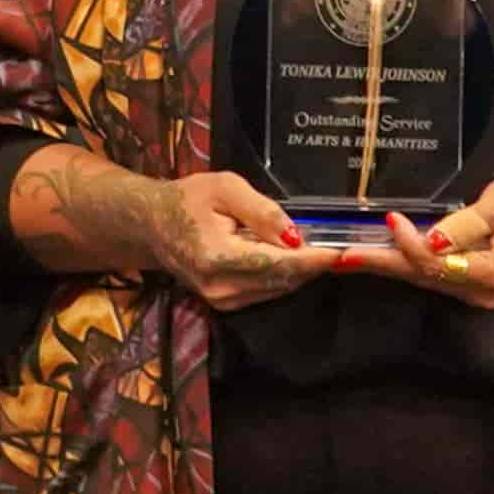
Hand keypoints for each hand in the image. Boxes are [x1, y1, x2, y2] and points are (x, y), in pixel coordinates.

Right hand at [156, 171, 331, 310]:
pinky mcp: (225, 304)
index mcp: (217, 257)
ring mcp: (222, 301)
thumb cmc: (188, 199)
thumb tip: (295, 236)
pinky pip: (266, 291)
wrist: (152, 224)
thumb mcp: (225, 188)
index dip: (312, 260)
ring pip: (277, 288)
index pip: (276, 264)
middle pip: (282, 280)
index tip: (341, 251)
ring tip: (321, 248)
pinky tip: (294, 257)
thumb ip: (261, 211)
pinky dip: (285, 276)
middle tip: (341, 246)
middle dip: (313, 265)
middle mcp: (220, 288)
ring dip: (302, 271)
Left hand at [332, 172, 493, 308]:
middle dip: (380, 264)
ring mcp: (476, 291)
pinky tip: (378, 256)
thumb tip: (428, 239)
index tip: (390, 218)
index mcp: (493, 274)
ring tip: (348, 257)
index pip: (437, 264)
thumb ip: (464, 224)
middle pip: (422, 276)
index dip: (408, 244)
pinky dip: (404, 263)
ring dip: (387, 265)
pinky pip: (432, 275)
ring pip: (423, 278)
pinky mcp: (470, 282)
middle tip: (340, 257)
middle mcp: (482, 291)